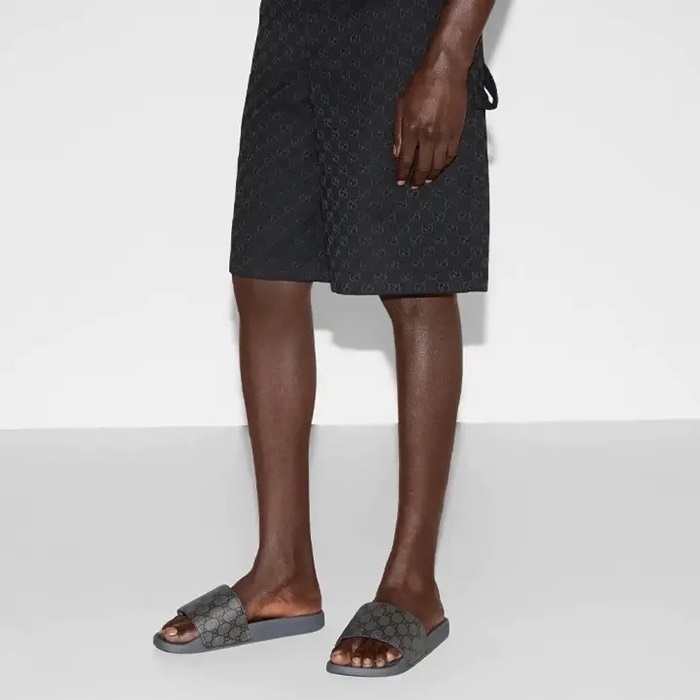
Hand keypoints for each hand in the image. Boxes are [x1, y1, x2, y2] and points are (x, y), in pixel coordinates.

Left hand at [393, 65, 467, 187]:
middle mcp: (428, 135)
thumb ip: (398, 132)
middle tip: (414, 185)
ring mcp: (444, 135)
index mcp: (412, 129)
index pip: (406, 160)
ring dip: (431, 175)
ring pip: (438, 164)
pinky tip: (440, 166)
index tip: (401, 181)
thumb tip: (397, 153)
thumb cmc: (422, 85)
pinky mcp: (457, 132)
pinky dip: (445, 164)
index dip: (403, 173)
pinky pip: (451, 154)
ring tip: (426, 179)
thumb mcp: (400, 106)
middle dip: (417, 179)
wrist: (444, 72)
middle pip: (423, 166)